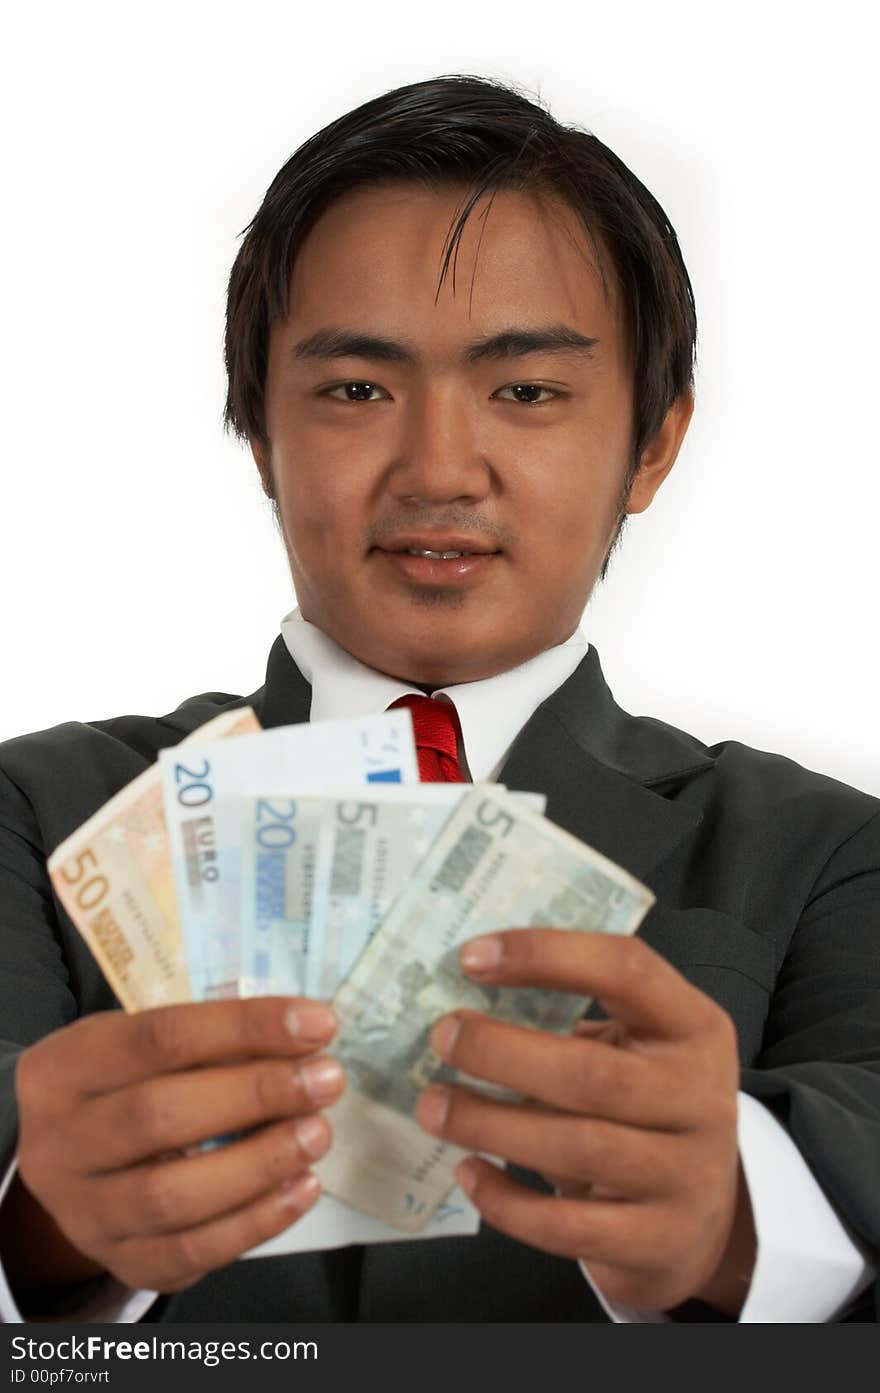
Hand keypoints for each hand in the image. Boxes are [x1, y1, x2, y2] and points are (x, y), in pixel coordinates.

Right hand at [11, 998, 344, 1295]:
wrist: (69, 1166)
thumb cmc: (123, 1086)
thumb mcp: (139, 1047)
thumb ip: (208, 1042)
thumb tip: (304, 1035)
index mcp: (63, 1069)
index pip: (159, 1038)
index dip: (244, 1027)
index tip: (317, 1023)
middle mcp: (60, 1144)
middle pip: (160, 1117)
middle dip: (258, 1094)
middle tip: (325, 1079)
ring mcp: (84, 1213)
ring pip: (173, 1195)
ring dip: (261, 1162)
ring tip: (319, 1132)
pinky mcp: (121, 1263)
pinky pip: (191, 1252)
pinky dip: (257, 1220)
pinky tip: (304, 1186)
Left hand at [415, 930, 753, 1314]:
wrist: (705, 1215)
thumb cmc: (646, 1106)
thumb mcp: (635, 1048)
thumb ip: (571, 1018)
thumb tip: (465, 996)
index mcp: (693, 1027)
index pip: (627, 970)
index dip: (547, 955)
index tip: (471, 958)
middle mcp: (700, 1097)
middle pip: (593, 1072)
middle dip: (503, 1053)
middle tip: (443, 1038)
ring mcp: (685, 1175)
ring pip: (577, 1148)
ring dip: (491, 1124)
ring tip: (433, 1106)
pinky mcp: (657, 1241)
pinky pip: (569, 1225)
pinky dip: (507, 1201)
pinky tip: (467, 1171)